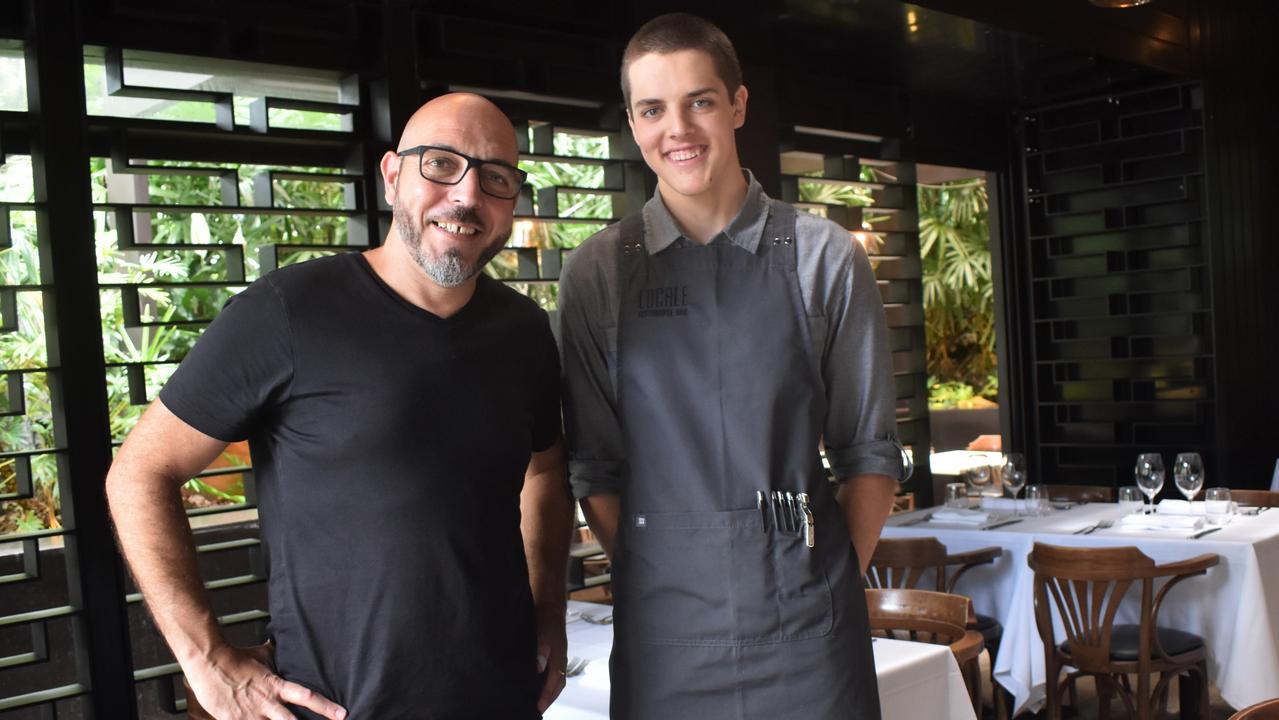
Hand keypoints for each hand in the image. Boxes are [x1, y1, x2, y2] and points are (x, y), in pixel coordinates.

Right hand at [186, 646, 346, 719]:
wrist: (210, 662)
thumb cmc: (236, 658)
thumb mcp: (264, 656)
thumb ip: (278, 658)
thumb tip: (289, 646)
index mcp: (276, 686)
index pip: (307, 697)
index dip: (326, 707)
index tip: (341, 714)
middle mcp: (267, 703)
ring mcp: (250, 715)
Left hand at [533, 607, 567, 711]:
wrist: (548, 602)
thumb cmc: (546, 617)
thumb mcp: (543, 632)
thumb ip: (541, 650)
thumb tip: (538, 668)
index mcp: (559, 656)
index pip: (555, 682)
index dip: (547, 695)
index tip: (538, 707)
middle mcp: (559, 658)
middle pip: (557, 683)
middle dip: (549, 697)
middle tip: (538, 708)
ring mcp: (556, 654)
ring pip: (554, 677)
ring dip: (547, 689)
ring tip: (536, 699)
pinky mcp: (550, 650)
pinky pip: (550, 669)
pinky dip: (544, 679)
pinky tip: (534, 680)